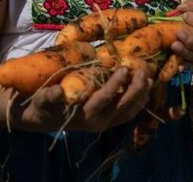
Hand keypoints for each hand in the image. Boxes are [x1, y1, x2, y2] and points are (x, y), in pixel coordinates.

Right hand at [22, 67, 152, 132]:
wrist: (45, 120)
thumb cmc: (45, 105)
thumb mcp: (43, 101)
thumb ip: (49, 97)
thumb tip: (58, 91)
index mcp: (85, 115)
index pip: (105, 99)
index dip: (116, 84)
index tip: (124, 68)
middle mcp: (99, 122)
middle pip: (123, 106)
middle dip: (135, 89)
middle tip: (143, 71)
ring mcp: (106, 124)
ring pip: (129, 111)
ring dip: (141, 95)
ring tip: (150, 78)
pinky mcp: (109, 122)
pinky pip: (128, 114)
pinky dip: (139, 102)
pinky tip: (145, 90)